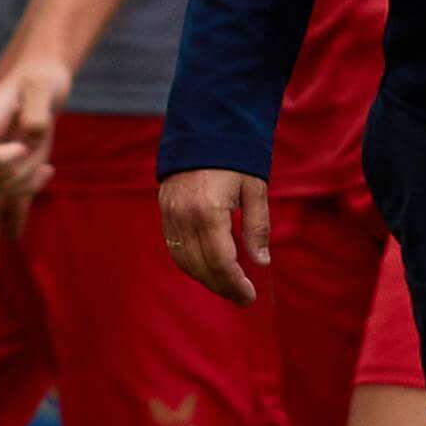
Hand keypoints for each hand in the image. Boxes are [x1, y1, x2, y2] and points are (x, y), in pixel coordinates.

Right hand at [0, 55, 69, 200]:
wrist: (43, 81)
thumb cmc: (41, 78)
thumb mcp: (43, 85)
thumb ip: (37, 108)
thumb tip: (32, 134)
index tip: (23, 146)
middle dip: (10, 173)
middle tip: (31, 152)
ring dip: (25, 182)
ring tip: (44, 164)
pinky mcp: (12, 164)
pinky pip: (13, 189)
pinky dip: (32, 187)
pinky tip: (47, 170)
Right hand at [159, 168, 270, 305]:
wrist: (203, 129)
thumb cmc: (235, 159)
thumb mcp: (254, 190)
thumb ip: (257, 227)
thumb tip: (261, 262)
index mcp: (208, 211)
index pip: (220, 261)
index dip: (235, 284)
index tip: (249, 297)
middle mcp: (184, 216)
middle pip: (200, 266)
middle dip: (221, 286)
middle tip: (241, 297)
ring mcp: (170, 214)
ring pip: (183, 261)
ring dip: (205, 278)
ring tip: (227, 285)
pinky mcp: (164, 210)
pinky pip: (174, 247)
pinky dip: (191, 263)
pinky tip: (208, 267)